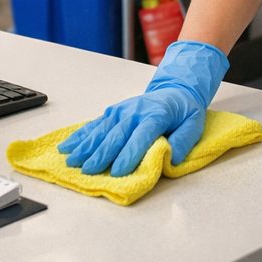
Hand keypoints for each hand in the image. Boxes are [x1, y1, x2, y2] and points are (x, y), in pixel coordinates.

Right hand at [59, 40, 228, 175]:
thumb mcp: (194, 125)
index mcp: (156, 116)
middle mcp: (135, 112)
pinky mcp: (113, 112)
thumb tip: (172, 157)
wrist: (175, 89)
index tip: (118, 172)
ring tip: (72, 160)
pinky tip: (68, 145)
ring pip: (101, 131)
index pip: (140, 138)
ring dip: (86, 146)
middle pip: (116, 136)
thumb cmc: (184, 111)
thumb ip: (183, 141)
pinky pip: (95, 125)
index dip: (129, 155)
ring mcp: (121, 111)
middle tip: (88, 171)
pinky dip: (81, 136)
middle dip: (101, 154)